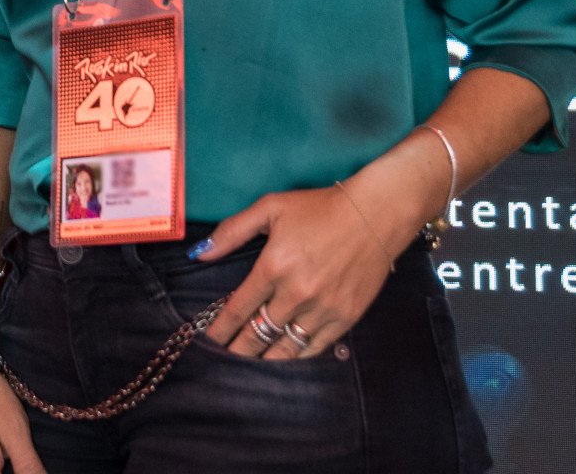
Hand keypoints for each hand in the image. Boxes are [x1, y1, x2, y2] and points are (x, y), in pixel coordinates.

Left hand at [191, 182, 404, 360]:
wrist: (375, 214)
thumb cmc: (319, 209)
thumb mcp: (270, 208)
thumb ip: (232, 231)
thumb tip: (199, 253)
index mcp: (273, 267)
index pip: (238, 309)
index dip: (220, 330)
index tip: (208, 342)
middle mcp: (297, 293)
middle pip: (258, 334)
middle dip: (238, 351)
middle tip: (223, 363)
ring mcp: (324, 309)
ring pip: (286, 347)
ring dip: (265, 360)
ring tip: (250, 368)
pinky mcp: (346, 317)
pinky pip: (315, 347)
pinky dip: (297, 356)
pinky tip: (284, 359)